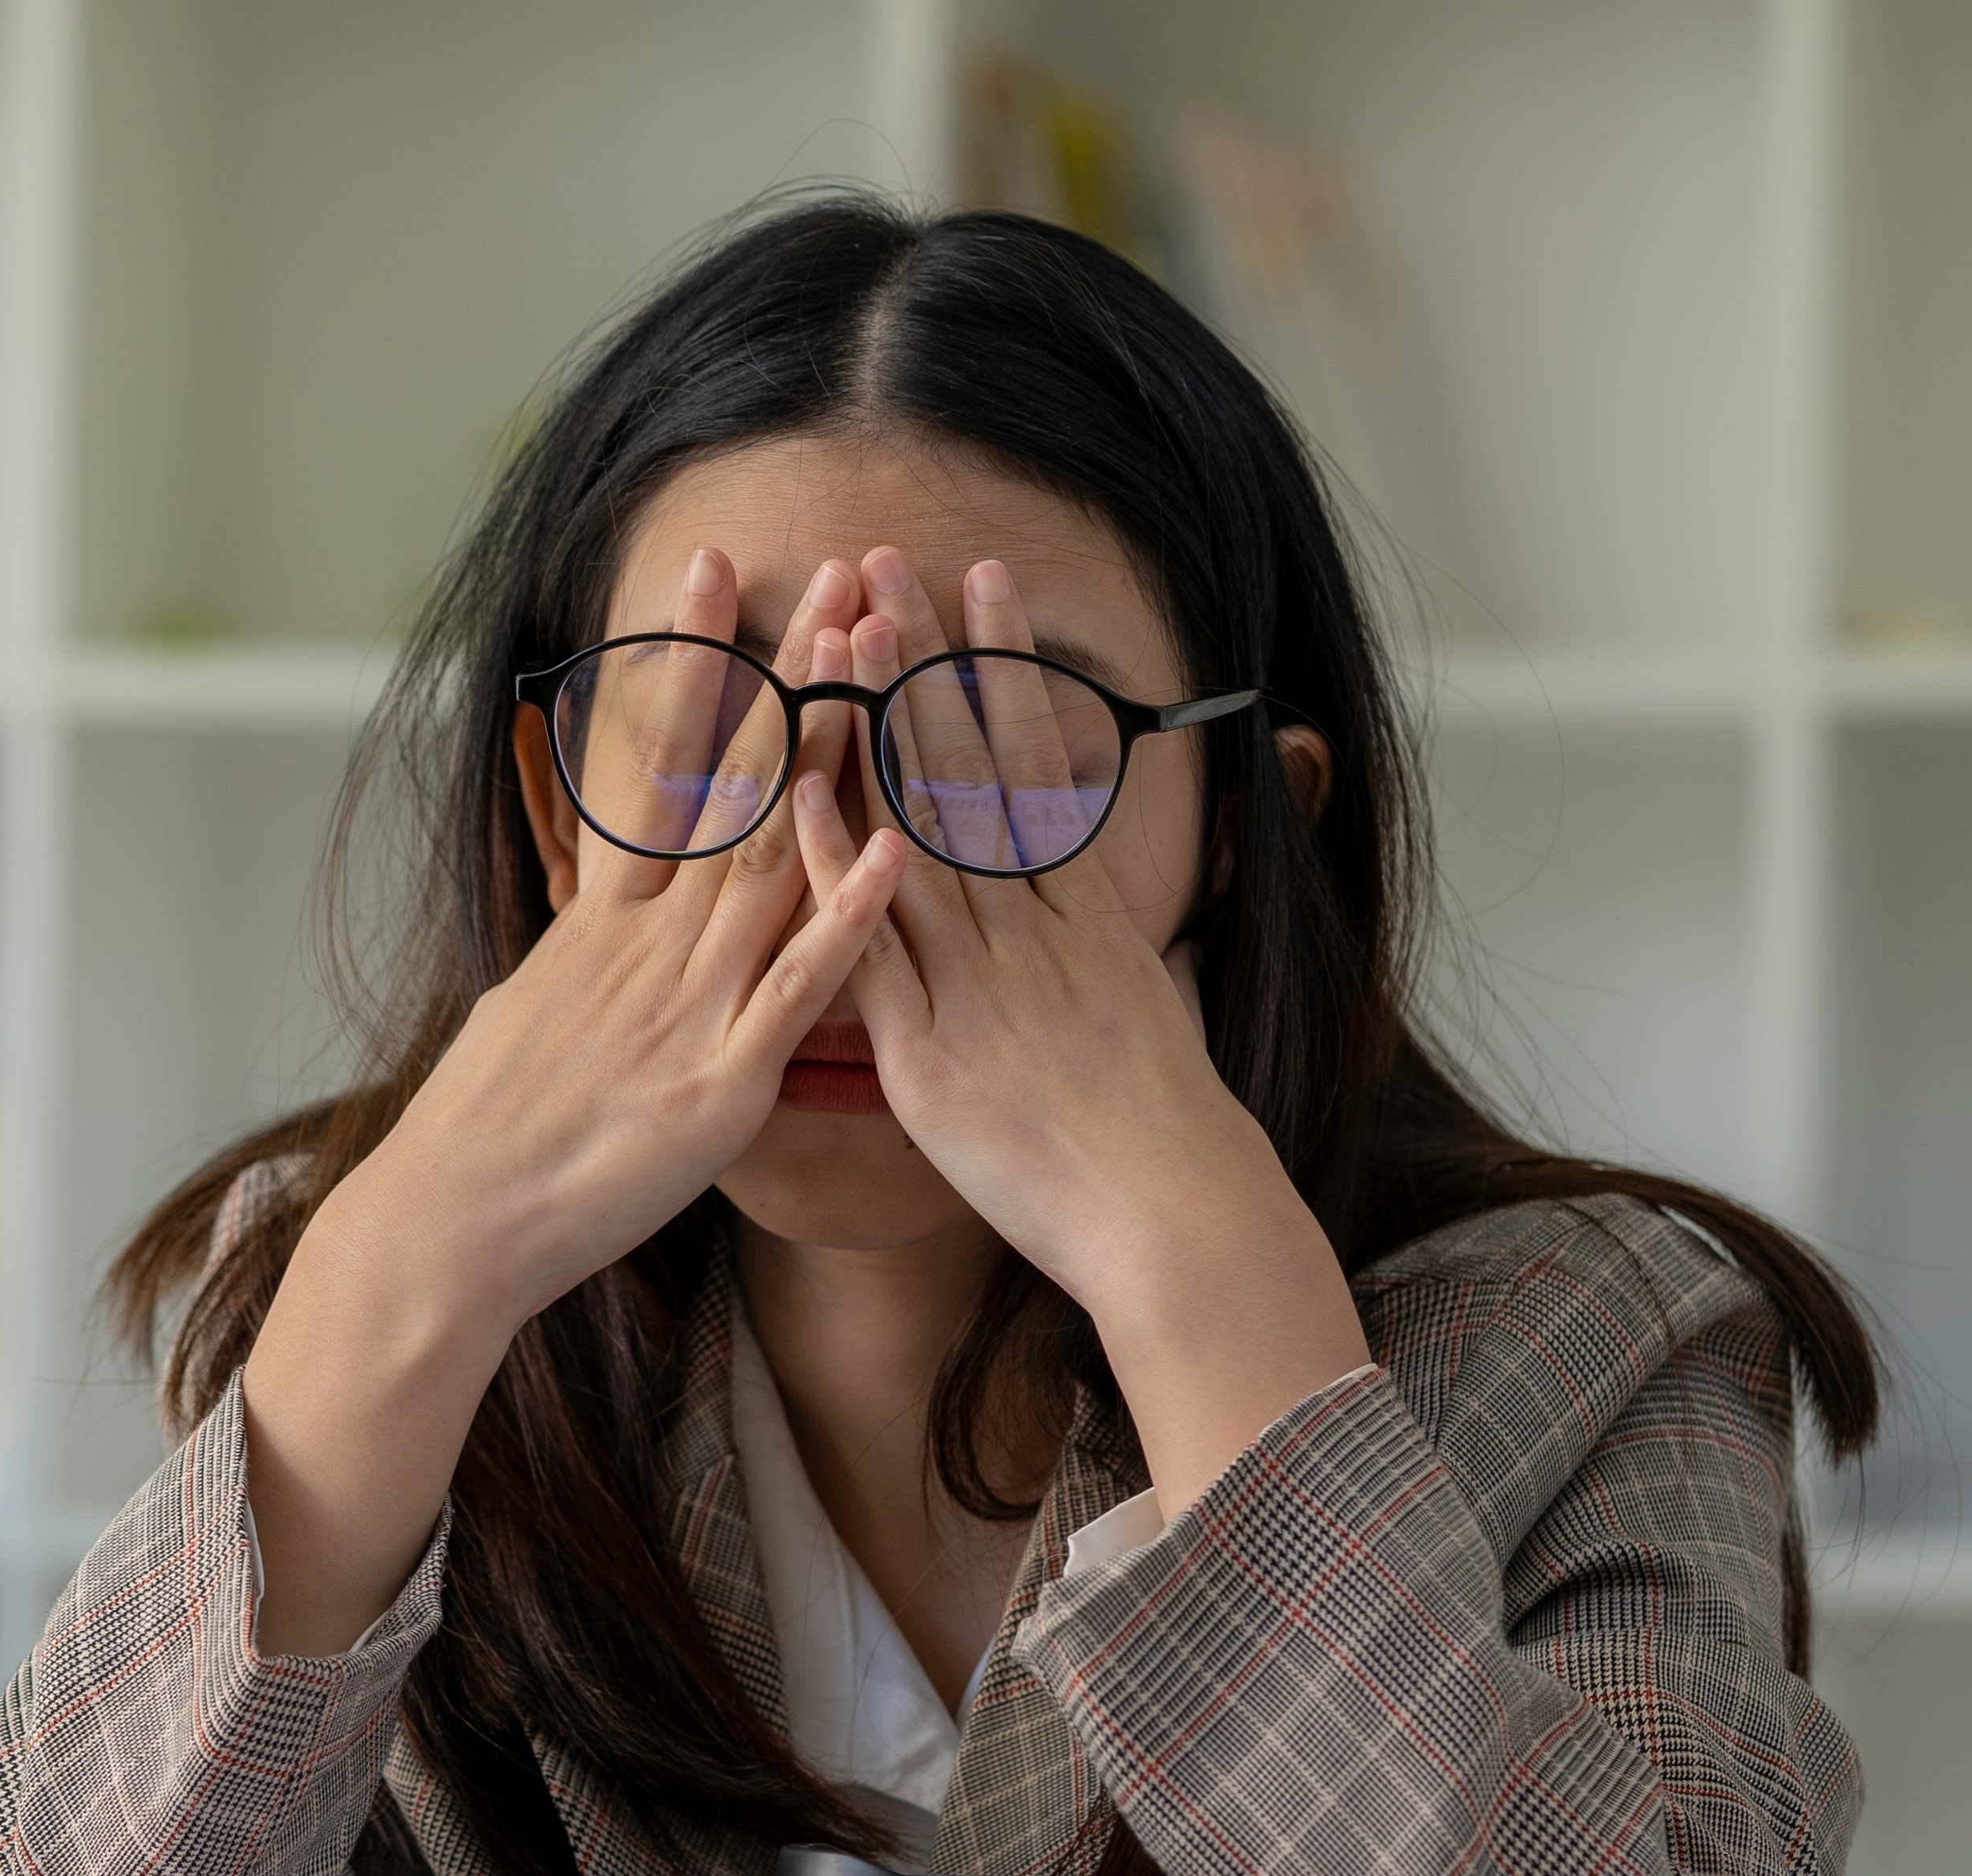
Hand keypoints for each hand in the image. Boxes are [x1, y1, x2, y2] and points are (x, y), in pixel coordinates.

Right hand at [327, 545, 894, 1335]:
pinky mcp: (720, 1082)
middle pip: (733, 784)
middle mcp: (648, 943)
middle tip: (835, 573)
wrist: (452, 1223)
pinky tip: (893, 848)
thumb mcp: (530, 1009)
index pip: (656, 761)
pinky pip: (796, 989)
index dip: (690, 661)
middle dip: (789, 674)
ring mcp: (688, 1004)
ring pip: (773, 857)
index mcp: (604, 922)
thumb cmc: (487, 1133)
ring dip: (833, 755)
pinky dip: (846, 918)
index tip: (716, 569)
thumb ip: (586, 955)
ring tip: (880, 660)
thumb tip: (596, 918)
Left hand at [808, 549, 1369, 1513]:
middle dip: (925, 661)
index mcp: (1082, 913)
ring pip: (918, 827)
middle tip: (886, 563)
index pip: (1033, 761)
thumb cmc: (1165, 1134)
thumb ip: (1118, 954)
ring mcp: (979, 981)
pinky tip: (799, 792)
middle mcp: (1031, 927)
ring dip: (876, 726)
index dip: (1000, 668)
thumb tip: (1118, 919)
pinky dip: (835, 866)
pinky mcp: (932, 1048)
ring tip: (840, 631)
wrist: (1172, 1216)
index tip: (977, 585)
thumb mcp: (1155, 1013)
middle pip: (969, 768)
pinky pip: (873, 942)